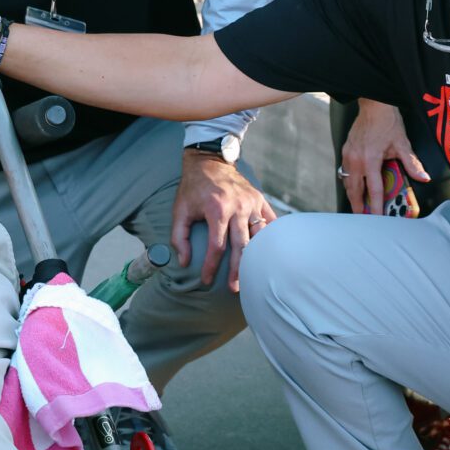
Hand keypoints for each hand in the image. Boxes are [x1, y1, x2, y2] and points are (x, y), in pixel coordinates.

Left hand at [172, 151, 275, 290]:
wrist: (210, 161)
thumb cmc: (193, 188)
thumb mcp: (180, 210)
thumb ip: (179, 237)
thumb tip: (184, 262)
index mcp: (217, 210)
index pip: (217, 247)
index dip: (211, 267)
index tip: (206, 281)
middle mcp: (238, 207)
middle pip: (242, 246)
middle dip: (238, 270)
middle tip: (235, 288)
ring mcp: (252, 203)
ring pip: (259, 237)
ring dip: (256, 258)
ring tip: (253, 275)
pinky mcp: (260, 200)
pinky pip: (270, 222)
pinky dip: (269, 238)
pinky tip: (268, 253)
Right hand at [341, 100, 430, 216]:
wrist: (373, 106)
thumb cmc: (387, 122)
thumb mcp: (402, 143)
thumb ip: (412, 163)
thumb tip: (424, 177)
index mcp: (370, 160)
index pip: (374, 190)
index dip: (375, 206)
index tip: (376, 218)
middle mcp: (356, 160)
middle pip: (354, 191)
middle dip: (357, 206)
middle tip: (362, 218)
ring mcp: (348, 156)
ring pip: (347, 183)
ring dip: (352, 195)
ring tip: (358, 206)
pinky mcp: (345, 151)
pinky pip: (345, 172)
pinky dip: (349, 182)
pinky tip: (355, 186)